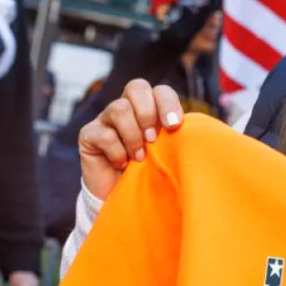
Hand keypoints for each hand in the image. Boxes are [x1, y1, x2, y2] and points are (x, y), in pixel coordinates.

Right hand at [79, 79, 183, 200]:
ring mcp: (105, 119)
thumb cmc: (150, 174)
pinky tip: (122, 165)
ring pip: (119, 108)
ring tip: (139, 157)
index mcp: (150, 109)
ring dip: (133, 135)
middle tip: (153, 138)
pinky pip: (104, 134)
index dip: (168, 103)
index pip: (160, 90)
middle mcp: (127, 108)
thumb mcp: (168, 154)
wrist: (123, 199)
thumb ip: (178, 138)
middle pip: (136, 86)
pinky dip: (117, 152)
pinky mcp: (88, 135)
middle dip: (148, 112)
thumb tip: (197, 132)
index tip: (174, 126)